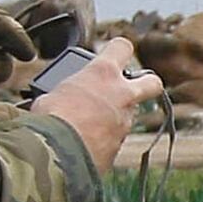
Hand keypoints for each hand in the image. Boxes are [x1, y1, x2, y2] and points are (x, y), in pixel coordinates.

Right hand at [32, 36, 162, 172]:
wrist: (57, 154)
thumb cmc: (50, 118)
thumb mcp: (52, 92)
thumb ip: (70, 90)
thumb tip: (65, 98)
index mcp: (103, 73)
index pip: (122, 47)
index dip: (118, 50)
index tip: (112, 54)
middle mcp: (122, 95)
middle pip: (152, 81)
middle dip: (146, 82)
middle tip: (129, 87)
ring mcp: (124, 122)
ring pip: (130, 114)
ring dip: (116, 116)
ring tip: (89, 121)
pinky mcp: (119, 146)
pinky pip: (116, 138)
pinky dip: (104, 138)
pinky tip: (84, 142)